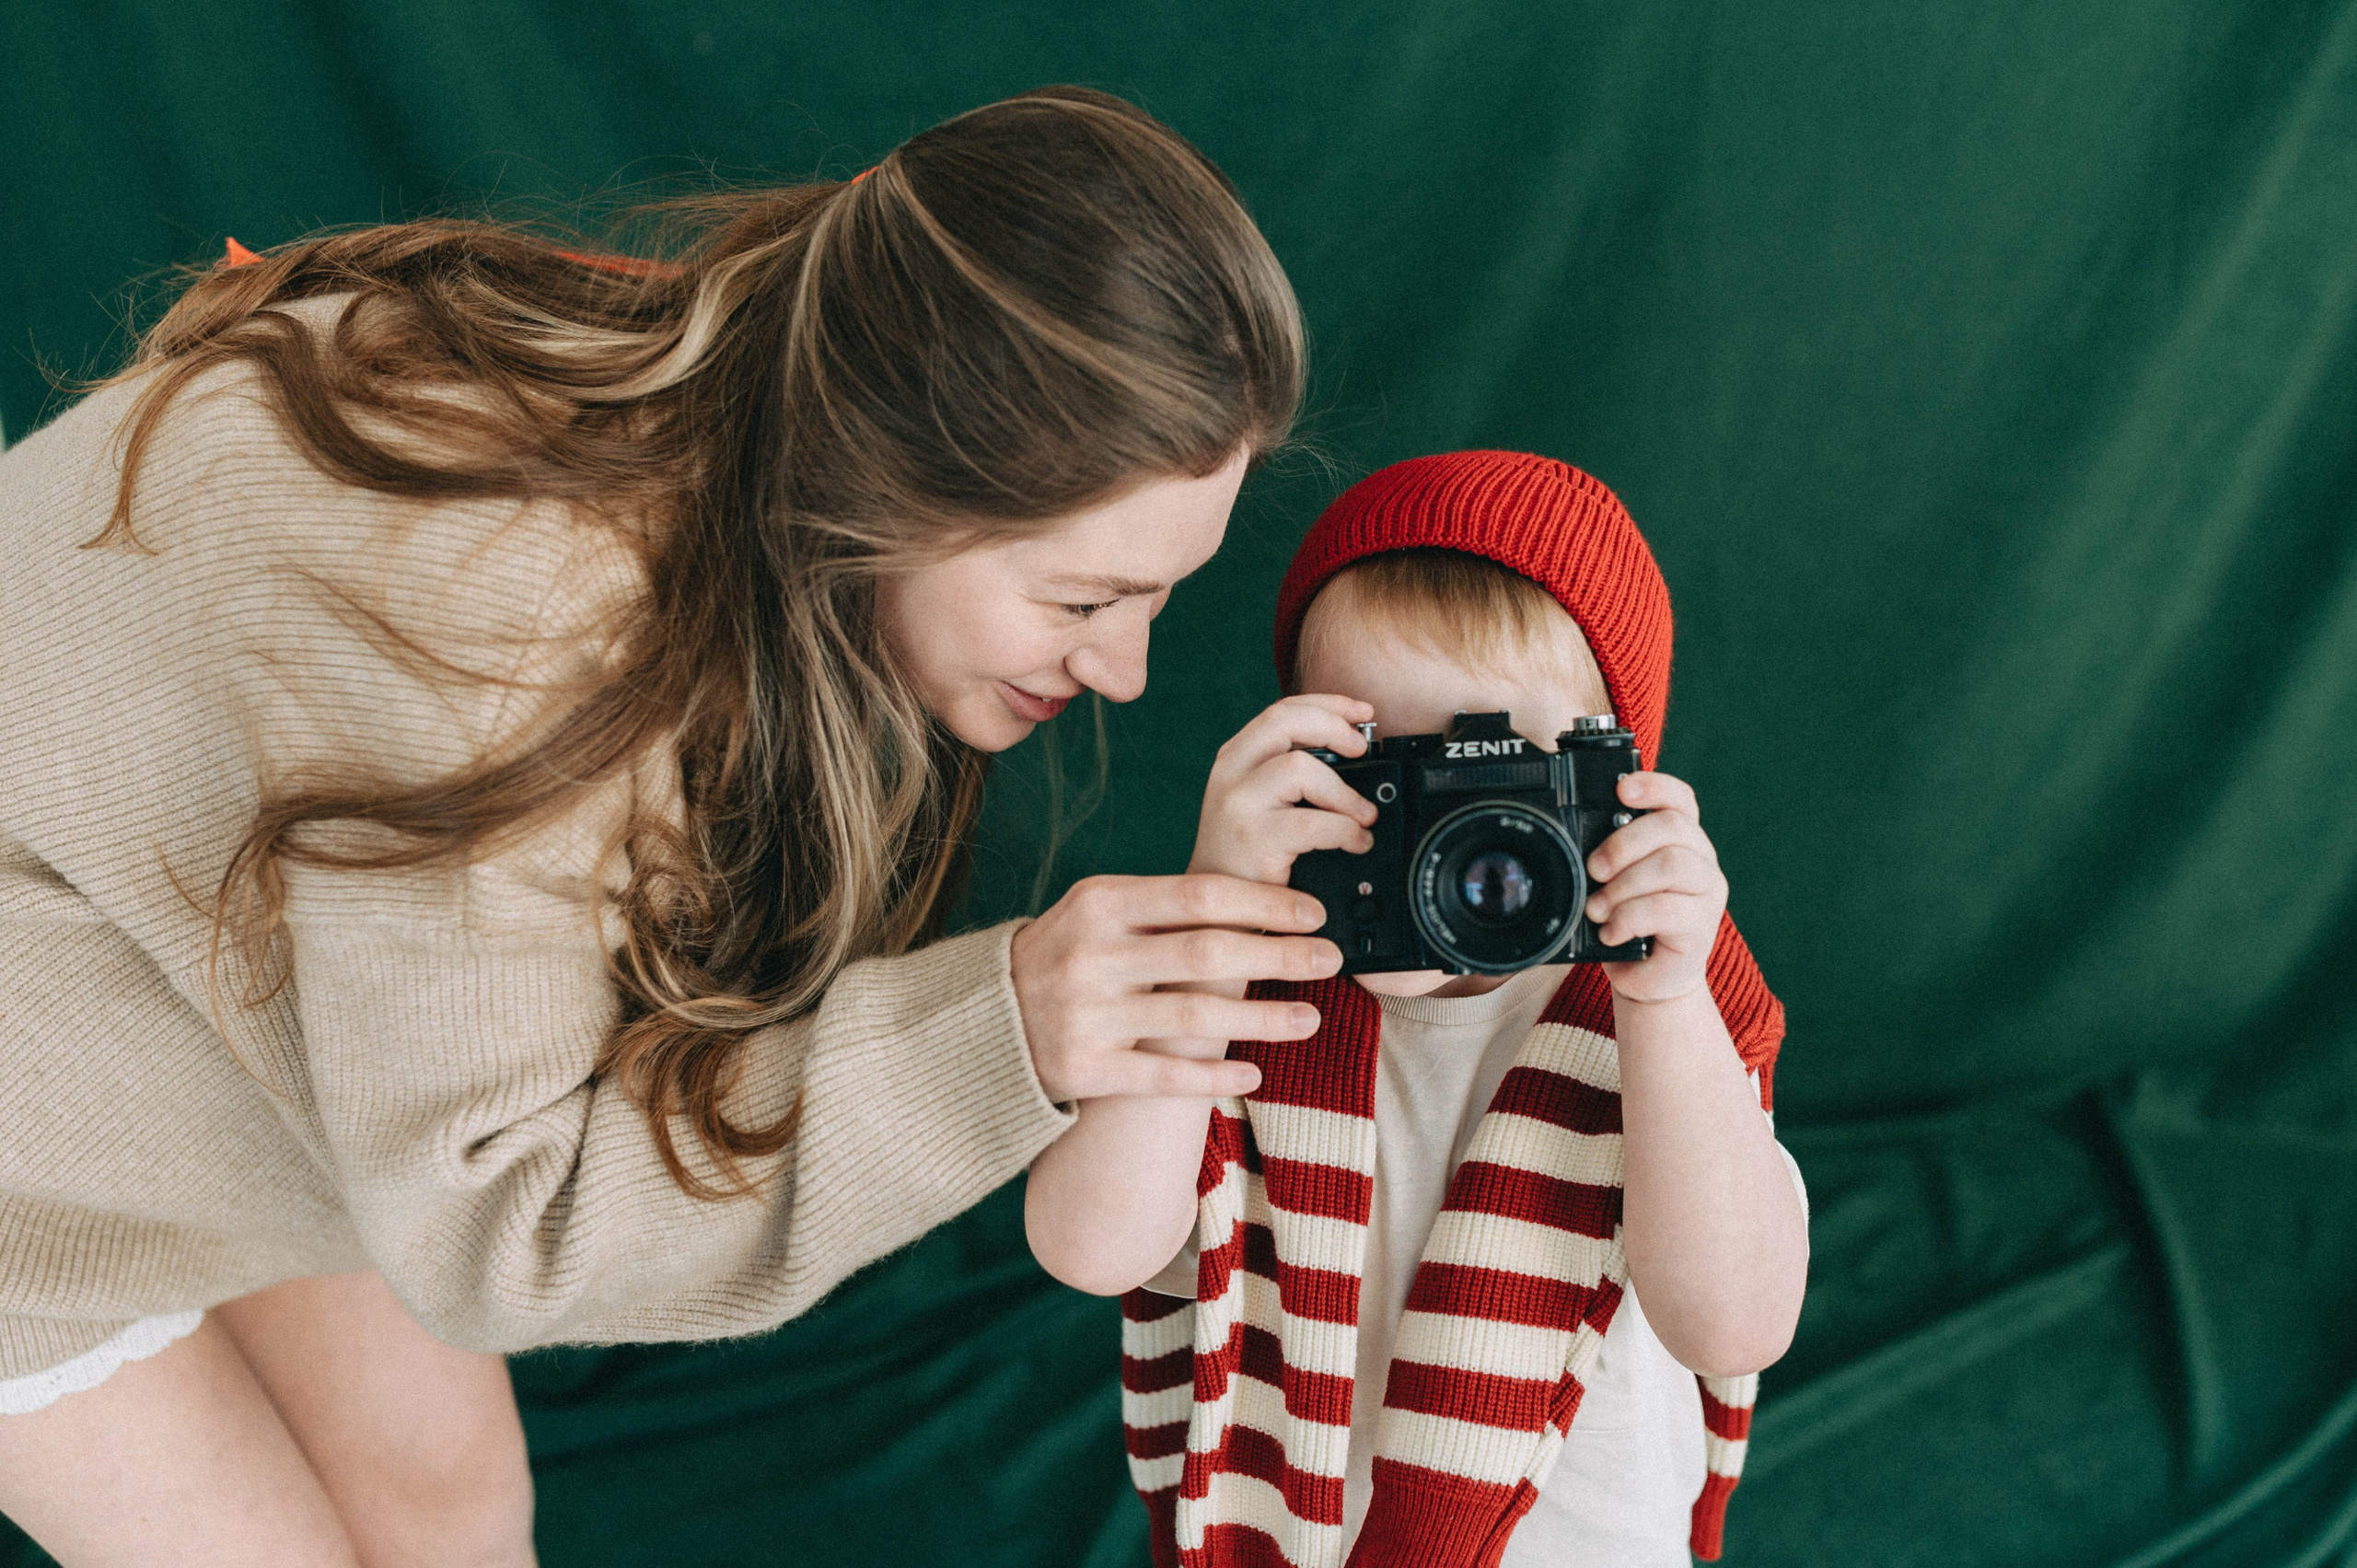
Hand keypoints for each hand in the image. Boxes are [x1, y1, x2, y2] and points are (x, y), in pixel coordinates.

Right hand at [1010, 874, 1341, 1101]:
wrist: (987, 1019)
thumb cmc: (1066, 953)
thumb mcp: (1098, 910)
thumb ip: (1164, 904)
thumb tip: (1260, 896)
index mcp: (1101, 904)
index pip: (1199, 896)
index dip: (1264, 903)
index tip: (1314, 911)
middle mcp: (1093, 957)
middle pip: (1207, 955)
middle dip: (1279, 956)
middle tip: (1330, 958)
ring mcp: (1089, 1015)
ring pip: (1195, 1019)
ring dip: (1263, 1019)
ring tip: (1312, 1015)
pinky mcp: (1086, 1070)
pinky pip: (1164, 1076)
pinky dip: (1214, 1075)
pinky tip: (1255, 1072)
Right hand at [1189, 694, 1378, 884]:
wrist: (1214, 905)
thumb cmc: (1245, 854)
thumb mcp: (1260, 800)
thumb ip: (1290, 773)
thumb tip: (1354, 754)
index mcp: (1236, 757)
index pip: (1282, 710)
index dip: (1328, 704)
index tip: (1363, 711)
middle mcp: (1231, 772)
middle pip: (1285, 721)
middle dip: (1334, 728)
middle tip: (1362, 750)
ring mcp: (1238, 804)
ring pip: (1299, 767)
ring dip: (1344, 792)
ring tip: (1363, 815)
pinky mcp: (1253, 839)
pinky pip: (1312, 822)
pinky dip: (1345, 829)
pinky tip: (1355, 841)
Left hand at [1585, 771, 1726, 1004]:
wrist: (1646, 978)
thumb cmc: (1627, 922)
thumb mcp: (1611, 883)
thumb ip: (1605, 856)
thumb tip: (1571, 841)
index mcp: (1679, 839)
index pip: (1679, 798)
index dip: (1654, 785)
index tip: (1621, 789)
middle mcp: (1700, 858)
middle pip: (1672, 827)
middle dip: (1622, 844)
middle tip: (1593, 870)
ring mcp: (1706, 892)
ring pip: (1671, 865)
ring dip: (1624, 885)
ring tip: (1597, 909)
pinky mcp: (1701, 926)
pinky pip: (1666, 909)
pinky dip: (1628, 919)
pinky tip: (1611, 932)